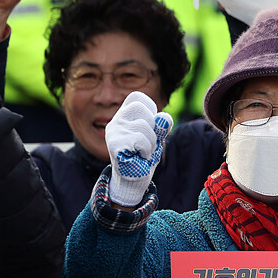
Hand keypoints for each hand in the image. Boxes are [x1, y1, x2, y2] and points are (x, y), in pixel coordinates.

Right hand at [105, 91, 172, 206]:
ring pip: (143, 125)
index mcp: (124, 115)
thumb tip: (164, 119)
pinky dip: (145, 150)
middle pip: (140, 108)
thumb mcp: (156, 137)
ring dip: (151, 142)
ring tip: (143, 152)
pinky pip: (140, 140)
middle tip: (148, 142)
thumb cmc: (143, 155)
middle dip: (152, 126)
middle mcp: (116, 120)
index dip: (150, 109)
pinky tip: (138, 157)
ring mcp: (113, 132)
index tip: (150, 125)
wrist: (133, 179)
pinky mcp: (114, 144)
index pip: (137, 97)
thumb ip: (161, 126)